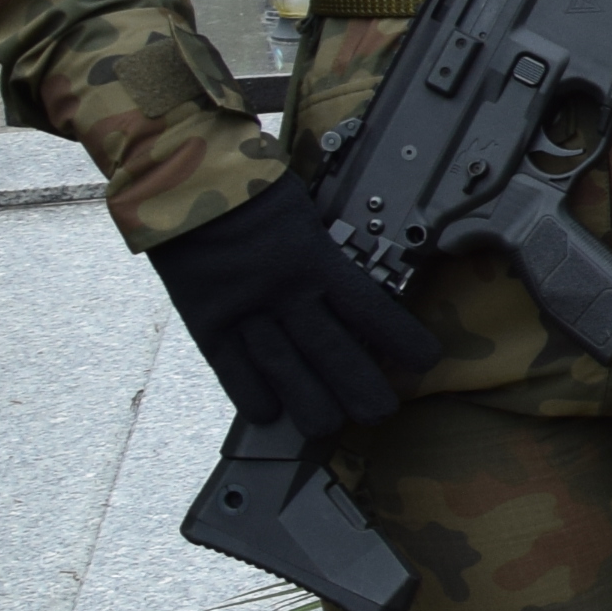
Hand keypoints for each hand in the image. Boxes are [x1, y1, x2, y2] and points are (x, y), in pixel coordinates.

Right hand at [148, 176, 448, 445]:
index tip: (423, 361)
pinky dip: (248, 392)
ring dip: (307, 401)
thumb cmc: (256, 193)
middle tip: (380, 413)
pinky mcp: (206, 319)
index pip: (370, 308)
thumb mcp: (308, 218)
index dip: (400, 339)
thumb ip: (328, 257)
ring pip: (281, 367)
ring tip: (327, 427)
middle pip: (329, 349)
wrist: (188, 183)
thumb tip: (358, 291)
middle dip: (358, 386)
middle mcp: (284, 289)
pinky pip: (229, 365)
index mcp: (317, 258)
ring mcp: (243, 308)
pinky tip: (267, 414)